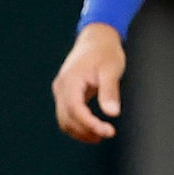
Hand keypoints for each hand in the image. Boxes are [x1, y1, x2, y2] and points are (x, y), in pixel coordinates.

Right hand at [52, 22, 126, 142]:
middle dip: (86, 130)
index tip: (108, 131)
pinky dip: (77, 124)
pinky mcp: (65, 93)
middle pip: (67, 118)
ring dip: (80, 131)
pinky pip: (67, 114)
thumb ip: (110, 91)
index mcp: (71, 81)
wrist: (97, 38)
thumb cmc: (106, 52)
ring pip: (64, 119)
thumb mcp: (111, 70)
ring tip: (100, 136)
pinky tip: (92, 129)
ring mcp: (61, 90)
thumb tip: (112, 113)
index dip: (89, 124)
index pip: (75, 110)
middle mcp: (62, 87)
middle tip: (108, 134)